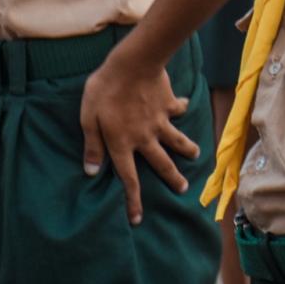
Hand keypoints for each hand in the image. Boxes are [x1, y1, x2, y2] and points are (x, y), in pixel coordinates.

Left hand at [80, 50, 199, 224]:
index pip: (128, 179)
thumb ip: (92, 145)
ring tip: (196, 154)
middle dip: (172, 178)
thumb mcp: (88, 118)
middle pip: (161, 163)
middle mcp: (145, 138)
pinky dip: (181, 108)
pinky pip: (178, 109)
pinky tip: (183, 105)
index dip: (133, 200)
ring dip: (187, 148)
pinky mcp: (169, 104)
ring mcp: (160, 122)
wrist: (134, 64)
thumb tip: (91, 171)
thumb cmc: (105, 90)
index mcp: (123, 144)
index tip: (137, 219)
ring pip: (177, 140)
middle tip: (183, 189)